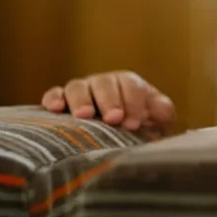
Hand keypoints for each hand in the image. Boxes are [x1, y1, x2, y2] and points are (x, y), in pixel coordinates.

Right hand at [41, 71, 175, 133]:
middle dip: (109, 101)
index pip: (130, 86)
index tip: (133, 124)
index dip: (133, 103)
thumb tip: (160, 109)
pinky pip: (54, 94)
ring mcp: (82, 91)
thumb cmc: (142, 124)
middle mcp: (103, 83)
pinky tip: (55, 108)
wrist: (122, 133)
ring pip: (77, 87)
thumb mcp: (158, 118)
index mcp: (128, 83)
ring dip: (81, 100)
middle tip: (113, 119)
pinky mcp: (62, 101)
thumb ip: (162, 111)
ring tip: (84, 115)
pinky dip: (53, 98)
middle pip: (104, 83)